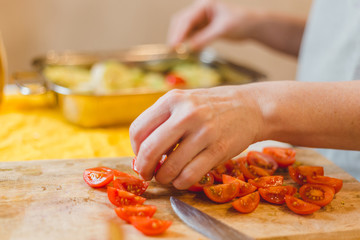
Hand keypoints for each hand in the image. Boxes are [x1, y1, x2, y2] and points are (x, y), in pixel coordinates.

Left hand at [130, 86, 262, 188]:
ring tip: (166, 177)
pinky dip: (181, 183)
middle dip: (144, 168)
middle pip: (150, 149)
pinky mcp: (219, 149)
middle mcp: (187, 113)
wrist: (250, 107)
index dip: (135, 149)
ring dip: (163, 178)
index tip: (141, 157)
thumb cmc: (211, 108)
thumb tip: (141, 154)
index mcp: (172, 100)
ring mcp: (204, 132)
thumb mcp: (184, 103)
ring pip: (170, 167)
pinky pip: (190, 175)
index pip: (138, 130)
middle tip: (146, 174)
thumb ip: (162, 122)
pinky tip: (181, 179)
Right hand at [167, 0, 259, 49]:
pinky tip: (187, 52)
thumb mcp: (223, 29)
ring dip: (180, 41)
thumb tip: (190, 48)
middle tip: (171, 51)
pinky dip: (187, 44)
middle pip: (181, 23)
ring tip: (177, 53)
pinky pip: (190, 36)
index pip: (186, 19)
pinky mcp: (202, 28)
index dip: (178, 33)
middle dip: (176, 36)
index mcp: (204, 5)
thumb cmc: (241, 22)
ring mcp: (200, 20)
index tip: (173, 46)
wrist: (251, 26)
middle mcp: (200, 11)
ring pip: (184, 30)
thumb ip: (206, 38)